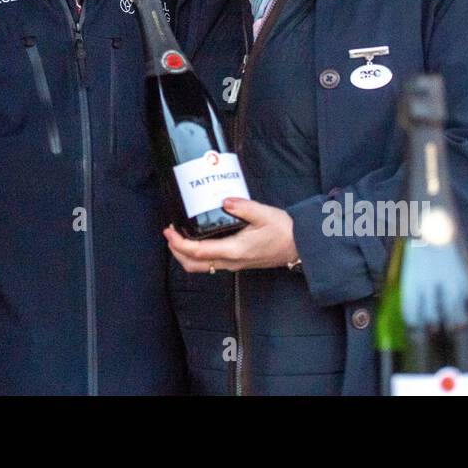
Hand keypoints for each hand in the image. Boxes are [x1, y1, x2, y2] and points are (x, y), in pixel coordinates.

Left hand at [163, 198, 299, 272]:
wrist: (299, 246)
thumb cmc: (283, 231)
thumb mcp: (264, 214)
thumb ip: (243, 207)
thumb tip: (224, 201)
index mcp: (235, 250)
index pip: (199, 251)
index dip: (179, 243)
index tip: (169, 230)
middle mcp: (231, 261)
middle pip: (194, 265)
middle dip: (176, 251)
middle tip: (169, 232)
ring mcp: (233, 264)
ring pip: (201, 266)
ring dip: (185, 254)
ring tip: (179, 235)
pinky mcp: (236, 262)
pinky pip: (210, 263)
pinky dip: (197, 254)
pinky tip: (197, 238)